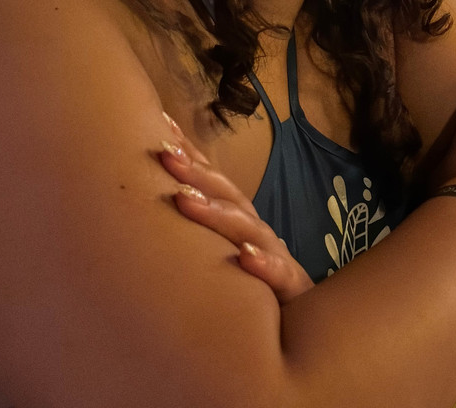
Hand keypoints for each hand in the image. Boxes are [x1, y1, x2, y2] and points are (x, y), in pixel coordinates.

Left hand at [158, 113, 313, 302]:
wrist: (303, 327)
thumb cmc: (253, 287)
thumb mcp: (221, 253)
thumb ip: (196, 229)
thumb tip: (152, 201)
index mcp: (239, 219)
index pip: (213, 180)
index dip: (190, 152)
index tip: (159, 126)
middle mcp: (256, 231)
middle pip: (227, 195)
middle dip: (195, 173)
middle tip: (164, 155)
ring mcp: (275, 256)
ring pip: (247, 229)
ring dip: (216, 213)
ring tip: (185, 201)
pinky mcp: (292, 289)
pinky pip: (278, 276)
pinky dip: (263, 265)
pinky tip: (245, 259)